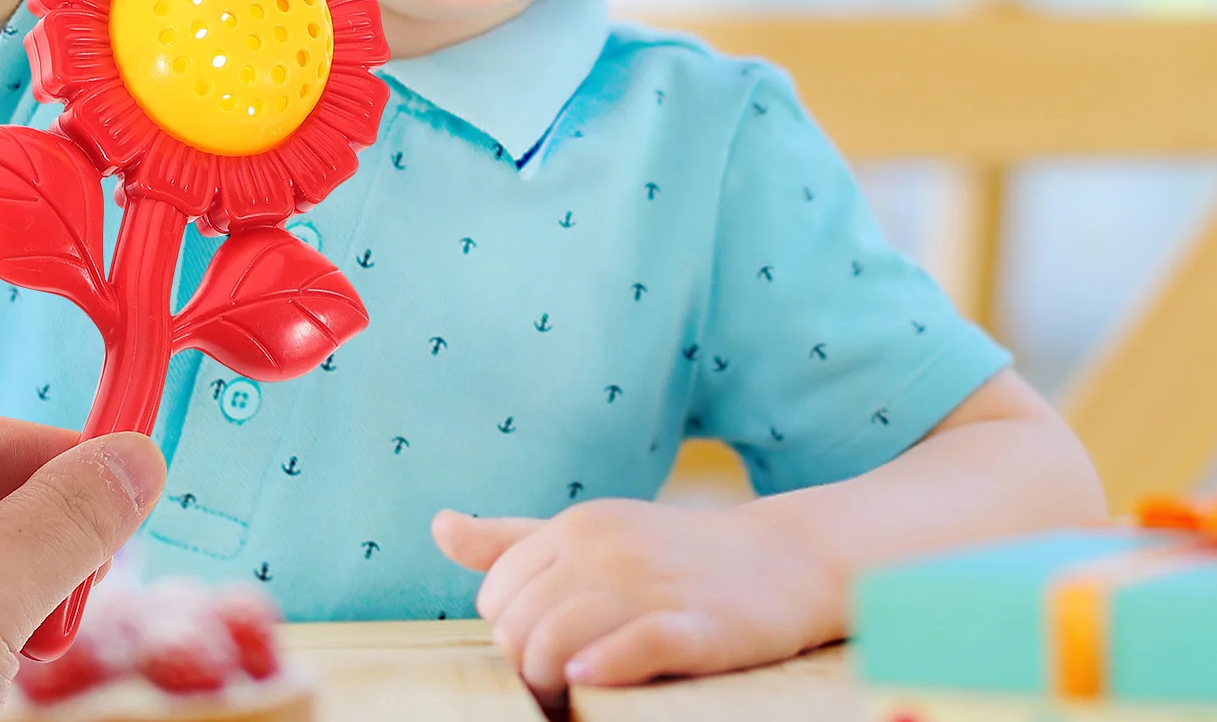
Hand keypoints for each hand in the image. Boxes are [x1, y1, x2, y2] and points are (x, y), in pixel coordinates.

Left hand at [433, 497, 835, 698]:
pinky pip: (631, 648)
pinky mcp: (694, 625)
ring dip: (554, 682)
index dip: (509, 635)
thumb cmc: (667, 555)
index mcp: (575, 526)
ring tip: (578, 690)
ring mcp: (649, 584)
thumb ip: (511, 538)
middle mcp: (605, 547)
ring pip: (558, 640)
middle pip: (519, 626)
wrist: (779, 560)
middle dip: (527, 667)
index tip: (542, 650)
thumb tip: (438, 526)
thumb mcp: (588, 534)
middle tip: (559, 683)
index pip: (496, 596)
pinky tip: (595, 679)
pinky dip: (602, 669)